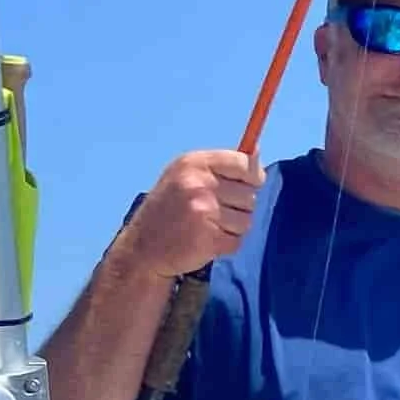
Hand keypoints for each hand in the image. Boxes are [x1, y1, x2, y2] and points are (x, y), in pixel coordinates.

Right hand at [117, 149, 262, 281]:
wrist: (143, 248)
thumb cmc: (169, 208)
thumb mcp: (185, 175)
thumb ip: (221, 165)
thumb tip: (256, 151)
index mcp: (194, 164)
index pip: (243, 163)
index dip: (252, 175)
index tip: (251, 183)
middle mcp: (198, 184)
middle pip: (250, 194)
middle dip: (239, 206)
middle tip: (215, 211)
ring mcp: (204, 212)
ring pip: (246, 220)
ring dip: (233, 227)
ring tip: (209, 226)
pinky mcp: (209, 239)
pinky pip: (237, 241)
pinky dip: (226, 245)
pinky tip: (206, 241)